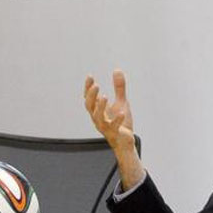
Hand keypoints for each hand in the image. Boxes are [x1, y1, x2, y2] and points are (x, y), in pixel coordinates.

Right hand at [84, 70, 143, 189]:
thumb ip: (119, 87)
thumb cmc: (121, 122)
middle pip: (90, 107)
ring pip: (98, 118)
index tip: (90, 76)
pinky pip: (114, 127)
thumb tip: (117, 70)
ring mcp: (106, 127)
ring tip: (104, 97)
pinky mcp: (115, 133)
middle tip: (95, 85)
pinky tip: (122, 113)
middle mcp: (99, 118)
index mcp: (98, 111)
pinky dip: (117, 120)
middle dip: (91, 96)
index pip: (89, 98)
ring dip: (100, 107)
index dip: (88, 88)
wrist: (125, 142)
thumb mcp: (121, 102)